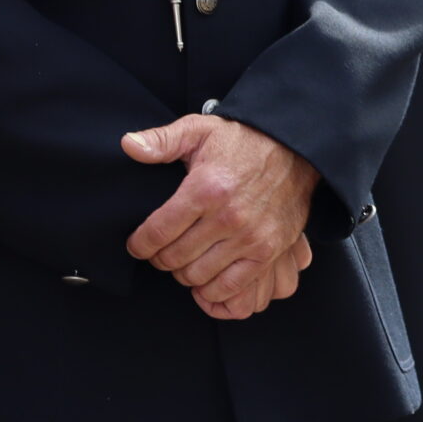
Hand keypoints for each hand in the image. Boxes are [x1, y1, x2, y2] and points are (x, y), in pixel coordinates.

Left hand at [122, 116, 318, 313]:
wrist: (294, 147)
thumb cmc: (243, 139)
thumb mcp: (200, 129)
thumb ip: (161, 140)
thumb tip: (128, 145)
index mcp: (205, 188)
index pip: (157, 232)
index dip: (139, 244)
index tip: (136, 244)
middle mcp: (227, 217)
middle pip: (175, 258)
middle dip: (159, 259)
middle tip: (158, 251)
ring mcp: (250, 238)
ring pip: (198, 276)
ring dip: (183, 274)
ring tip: (182, 261)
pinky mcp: (268, 252)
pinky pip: (232, 288)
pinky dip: (213, 292)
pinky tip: (205, 279)